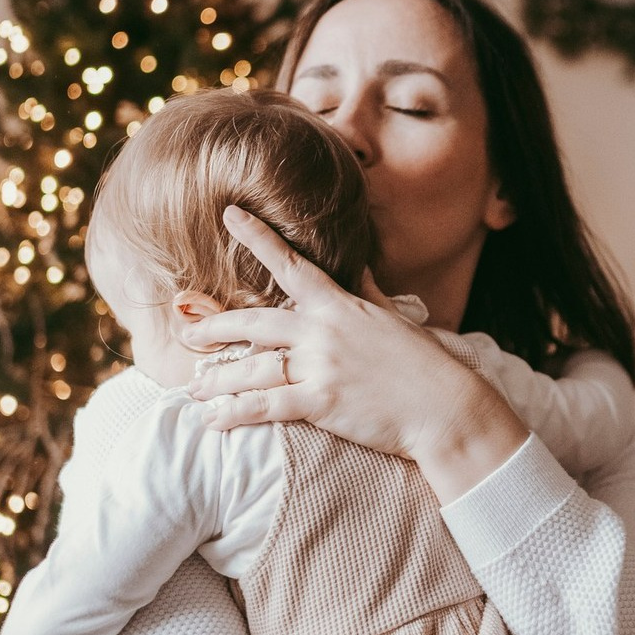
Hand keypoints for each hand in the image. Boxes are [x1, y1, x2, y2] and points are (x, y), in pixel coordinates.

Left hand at [183, 207, 527, 500]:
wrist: (446, 406)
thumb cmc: (424, 364)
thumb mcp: (395, 317)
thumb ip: (367, 290)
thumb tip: (356, 262)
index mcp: (342, 305)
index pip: (292, 264)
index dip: (258, 237)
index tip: (229, 214)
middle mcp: (325, 331)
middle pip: (255, 322)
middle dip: (216, 326)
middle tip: (188, 333)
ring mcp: (323, 366)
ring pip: (253, 368)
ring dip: (217, 380)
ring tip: (191, 388)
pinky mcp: (323, 403)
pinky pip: (267, 406)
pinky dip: (235, 414)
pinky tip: (211, 421)